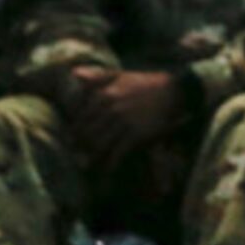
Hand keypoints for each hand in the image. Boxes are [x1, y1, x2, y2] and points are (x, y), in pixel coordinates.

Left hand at [64, 64, 186, 161]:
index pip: (81, 118)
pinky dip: (110, 164)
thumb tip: (74, 73)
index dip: (75, 131)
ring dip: (92, 158)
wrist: (172, 92)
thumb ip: (96, 76)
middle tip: (77, 157)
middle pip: (87, 134)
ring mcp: (123, 122)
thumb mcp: (120, 75)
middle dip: (80, 147)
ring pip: (99, 145)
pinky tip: (107, 171)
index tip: (72, 140)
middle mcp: (111, 109)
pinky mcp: (136, 134)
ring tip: (87, 165)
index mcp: (104, 95)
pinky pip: (117, 153)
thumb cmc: (145, 84)